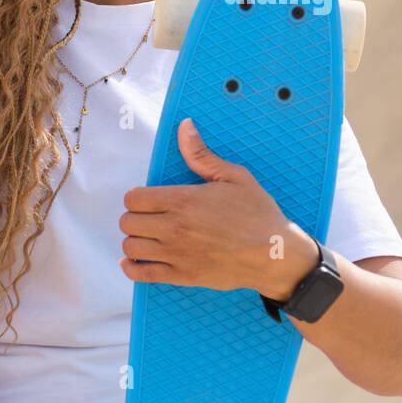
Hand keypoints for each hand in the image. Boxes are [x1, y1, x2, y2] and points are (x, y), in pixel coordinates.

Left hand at [118, 117, 319, 297]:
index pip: (134, 198)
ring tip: (149, 236)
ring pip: (130, 247)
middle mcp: (174, 228)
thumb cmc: (257, 213)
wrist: (274, 254)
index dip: (138, 196)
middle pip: (127, 222)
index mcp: (184, 200)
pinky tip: (137, 260)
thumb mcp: (234, 176)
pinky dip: (132, 267)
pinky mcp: (181, 275)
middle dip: (136, 216)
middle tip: (151, 216)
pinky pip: (140, 274)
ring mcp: (176, 254)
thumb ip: (201, 154)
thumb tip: (184, 126)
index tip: (150, 198)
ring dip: (135, 239)